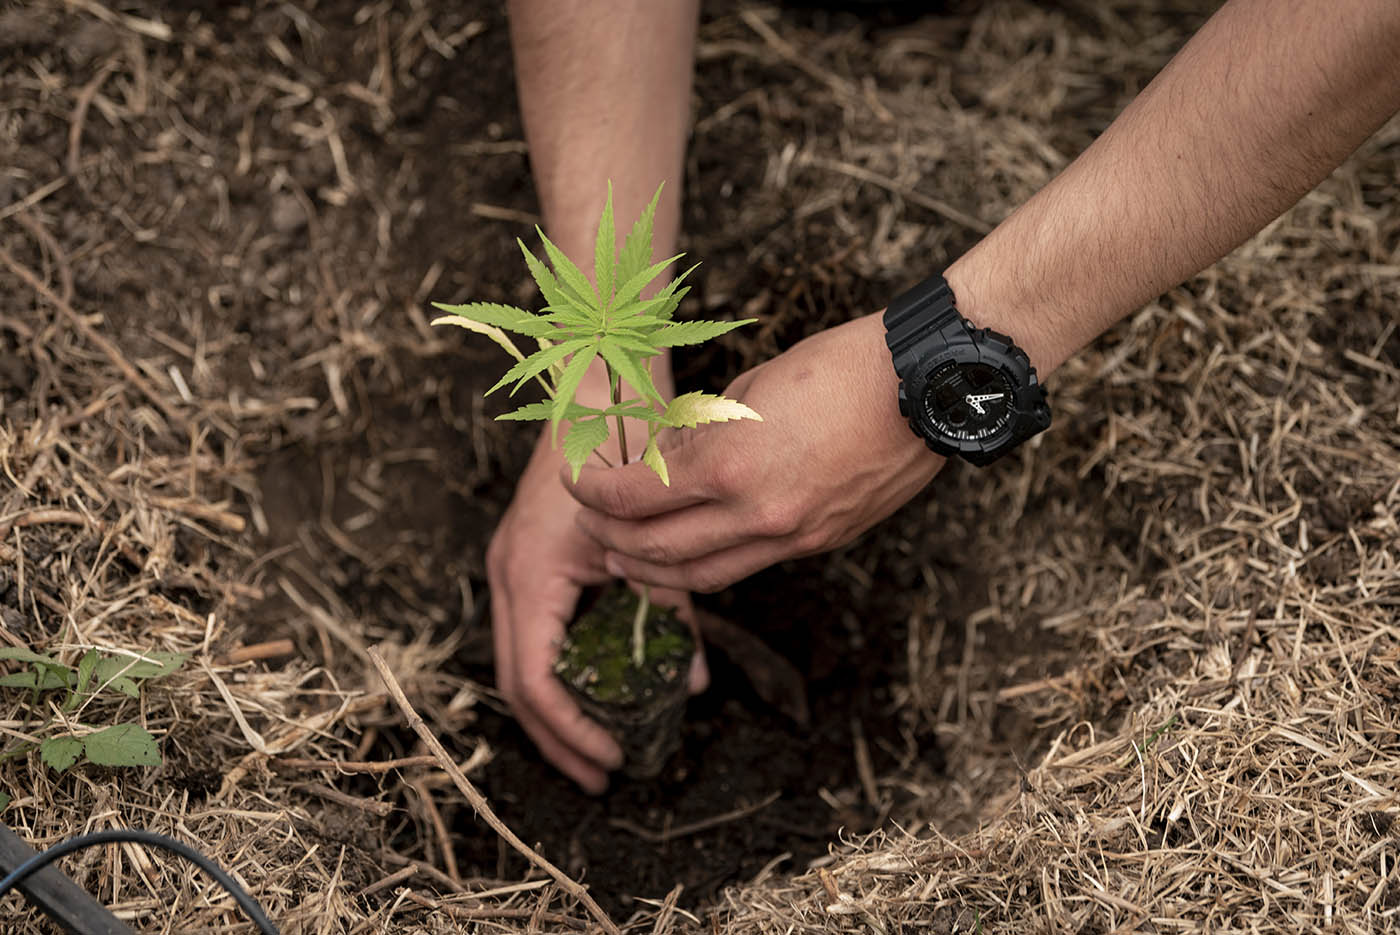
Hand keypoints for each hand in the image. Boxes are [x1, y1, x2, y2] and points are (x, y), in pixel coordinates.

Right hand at [488, 410, 707, 792]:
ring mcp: (512, 565)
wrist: (596, 387)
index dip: (573, 731)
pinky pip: (534, 633)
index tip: (614, 759)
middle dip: (557, 738)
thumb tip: (691, 682)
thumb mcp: (648, 543)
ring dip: (556, 709)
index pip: (536, 681)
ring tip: (596, 746)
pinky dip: (560, 670)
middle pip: (518, 685)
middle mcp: (510, 575)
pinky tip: (595, 686)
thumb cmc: (621, 453)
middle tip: (601, 777)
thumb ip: (669, 611)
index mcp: (531, 574)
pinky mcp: (528, 559)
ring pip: (520, 662)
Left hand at [566, 313, 945, 592]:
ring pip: (704, 575)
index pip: (636, 497)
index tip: (574, 481)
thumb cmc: (840, 367)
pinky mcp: (822, 542)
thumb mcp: (751, 388)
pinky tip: (692, 550)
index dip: (594, 493)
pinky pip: (749, 565)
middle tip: (589, 526)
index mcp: (731, 465)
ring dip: (655, 571)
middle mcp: (758, 514)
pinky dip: (710, 563)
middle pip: (659, 550)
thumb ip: (703, 433)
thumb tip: (668, 459)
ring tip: (626, 558)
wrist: (926, 387)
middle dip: (612, 539)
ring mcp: (793, 536)